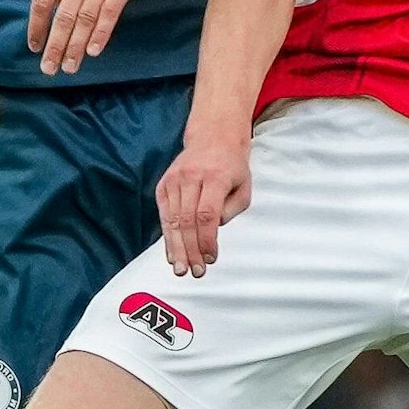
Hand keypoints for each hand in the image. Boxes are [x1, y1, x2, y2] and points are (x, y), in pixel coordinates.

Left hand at [28, 0, 165, 74]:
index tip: (34, 46)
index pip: (42, 1)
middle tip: (49, 69)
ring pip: (86, 20)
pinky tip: (93, 50)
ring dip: (76, 46)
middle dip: (55, 46)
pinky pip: (111, 13)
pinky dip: (102, 33)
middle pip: (63, 17)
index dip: (37, 27)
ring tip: (69, 66)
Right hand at [156, 133, 251, 277]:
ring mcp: (175, 179)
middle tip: (194, 271)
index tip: (211, 258)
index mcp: (216, 177)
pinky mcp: (164, 184)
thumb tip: (212, 231)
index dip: (207, 240)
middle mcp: (192, 177)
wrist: (212, 137)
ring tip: (181, 268)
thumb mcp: (244, 186)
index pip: (207, 214)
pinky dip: (167, 235)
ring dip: (177, 247)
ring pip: (172, 219)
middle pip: (186, 220)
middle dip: (190, 250)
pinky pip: (163, 214)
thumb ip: (231, 211)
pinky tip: (171, 252)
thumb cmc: (232, 166)